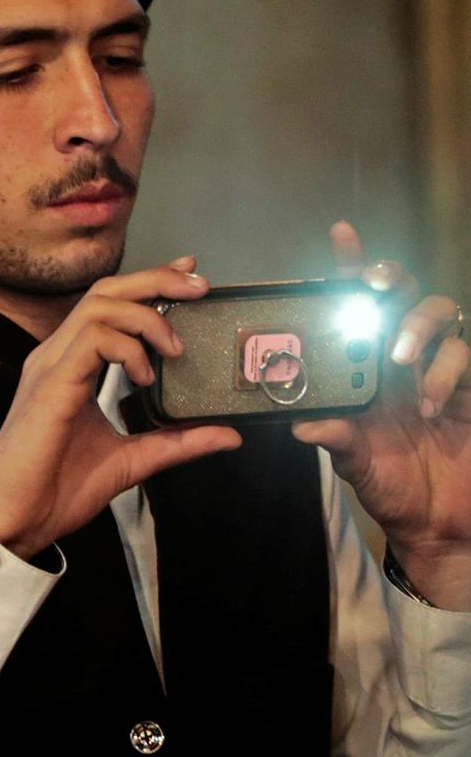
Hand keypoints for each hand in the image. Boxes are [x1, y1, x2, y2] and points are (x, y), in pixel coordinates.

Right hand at [0, 258, 242, 557]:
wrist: (15, 519)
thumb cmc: (55, 491)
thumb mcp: (131, 461)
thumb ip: (176, 443)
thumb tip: (227, 435)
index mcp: (70, 368)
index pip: (109, 306)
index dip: (150, 283)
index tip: (189, 276)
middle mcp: (57, 357)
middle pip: (105, 291)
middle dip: (156, 280)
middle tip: (199, 287)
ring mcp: (50, 367)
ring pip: (100, 305)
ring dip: (147, 315)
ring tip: (174, 347)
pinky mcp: (51, 384)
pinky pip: (93, 340)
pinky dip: (128, 348)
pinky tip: (145, 376)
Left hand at [293, 222, 470, 602]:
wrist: (437, 523)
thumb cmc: (390, 485)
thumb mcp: (354, 462)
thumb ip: (334, 439)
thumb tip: (302, 424)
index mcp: (362, 368)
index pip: (354, 307)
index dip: (351, 268)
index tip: (342, 234)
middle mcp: (400, 360)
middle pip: (404, 295)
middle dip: (391, 281)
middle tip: (374, 290)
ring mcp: (439, 371)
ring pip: (441, 313)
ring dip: (418, 328)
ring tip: (400, 363)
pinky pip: (468, 354)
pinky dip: (448, 370)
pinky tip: (432, 402)